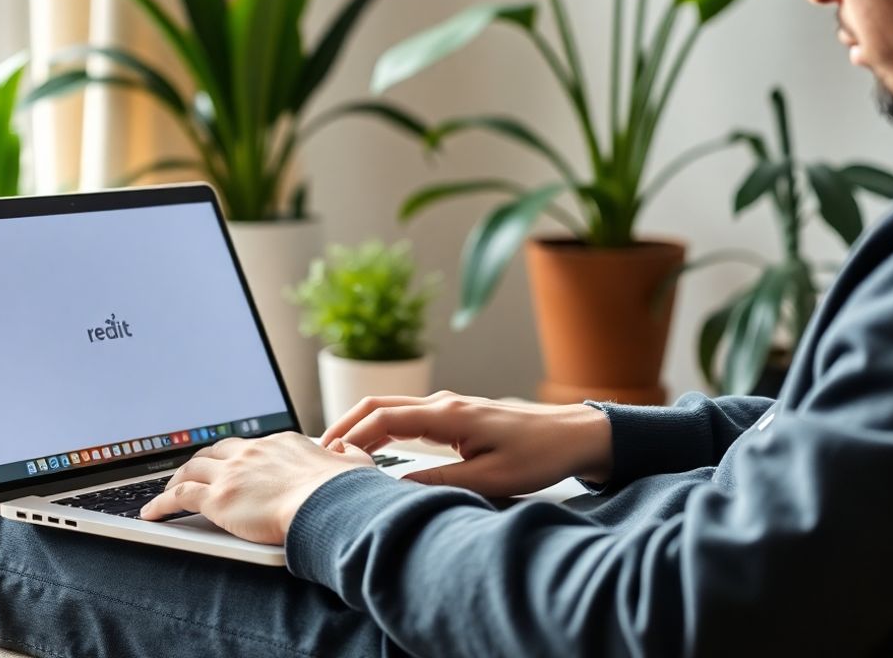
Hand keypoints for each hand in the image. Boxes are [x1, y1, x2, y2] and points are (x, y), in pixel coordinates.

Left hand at [140, 432, 373, 544]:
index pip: (248, 446)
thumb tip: (348, 452)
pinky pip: (178, 497)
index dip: (234, 455)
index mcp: (280, 442)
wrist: (327, 502)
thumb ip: (348, 456)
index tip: (230, 462)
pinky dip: (161, 504)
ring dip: (175, 481)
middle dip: (199, 462)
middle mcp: (251, 452)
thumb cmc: (344, 490)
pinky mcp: (217, 498)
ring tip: (166, 493)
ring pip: (190, 470)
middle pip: (214, 452)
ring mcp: (231, 473)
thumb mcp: (354, 463)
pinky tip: (152, 513)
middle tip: (189, 474)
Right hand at [321, 390, 612, 496]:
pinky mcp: (455, 415)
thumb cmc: (539, 455)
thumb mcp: (490, 479)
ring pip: (390, 408)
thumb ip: (440, 483)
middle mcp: (443, 403)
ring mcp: (448, 406)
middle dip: (344, 427)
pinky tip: (374, 450)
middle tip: (317, 452)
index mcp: (448, 414)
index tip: (330, 459)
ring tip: (336, 454)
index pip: (384, 417)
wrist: (575, 435)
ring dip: (361, 427)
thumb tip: (395, 489)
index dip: (352, 437)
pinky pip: (406, 416)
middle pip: (378, 405)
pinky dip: (381, 429)